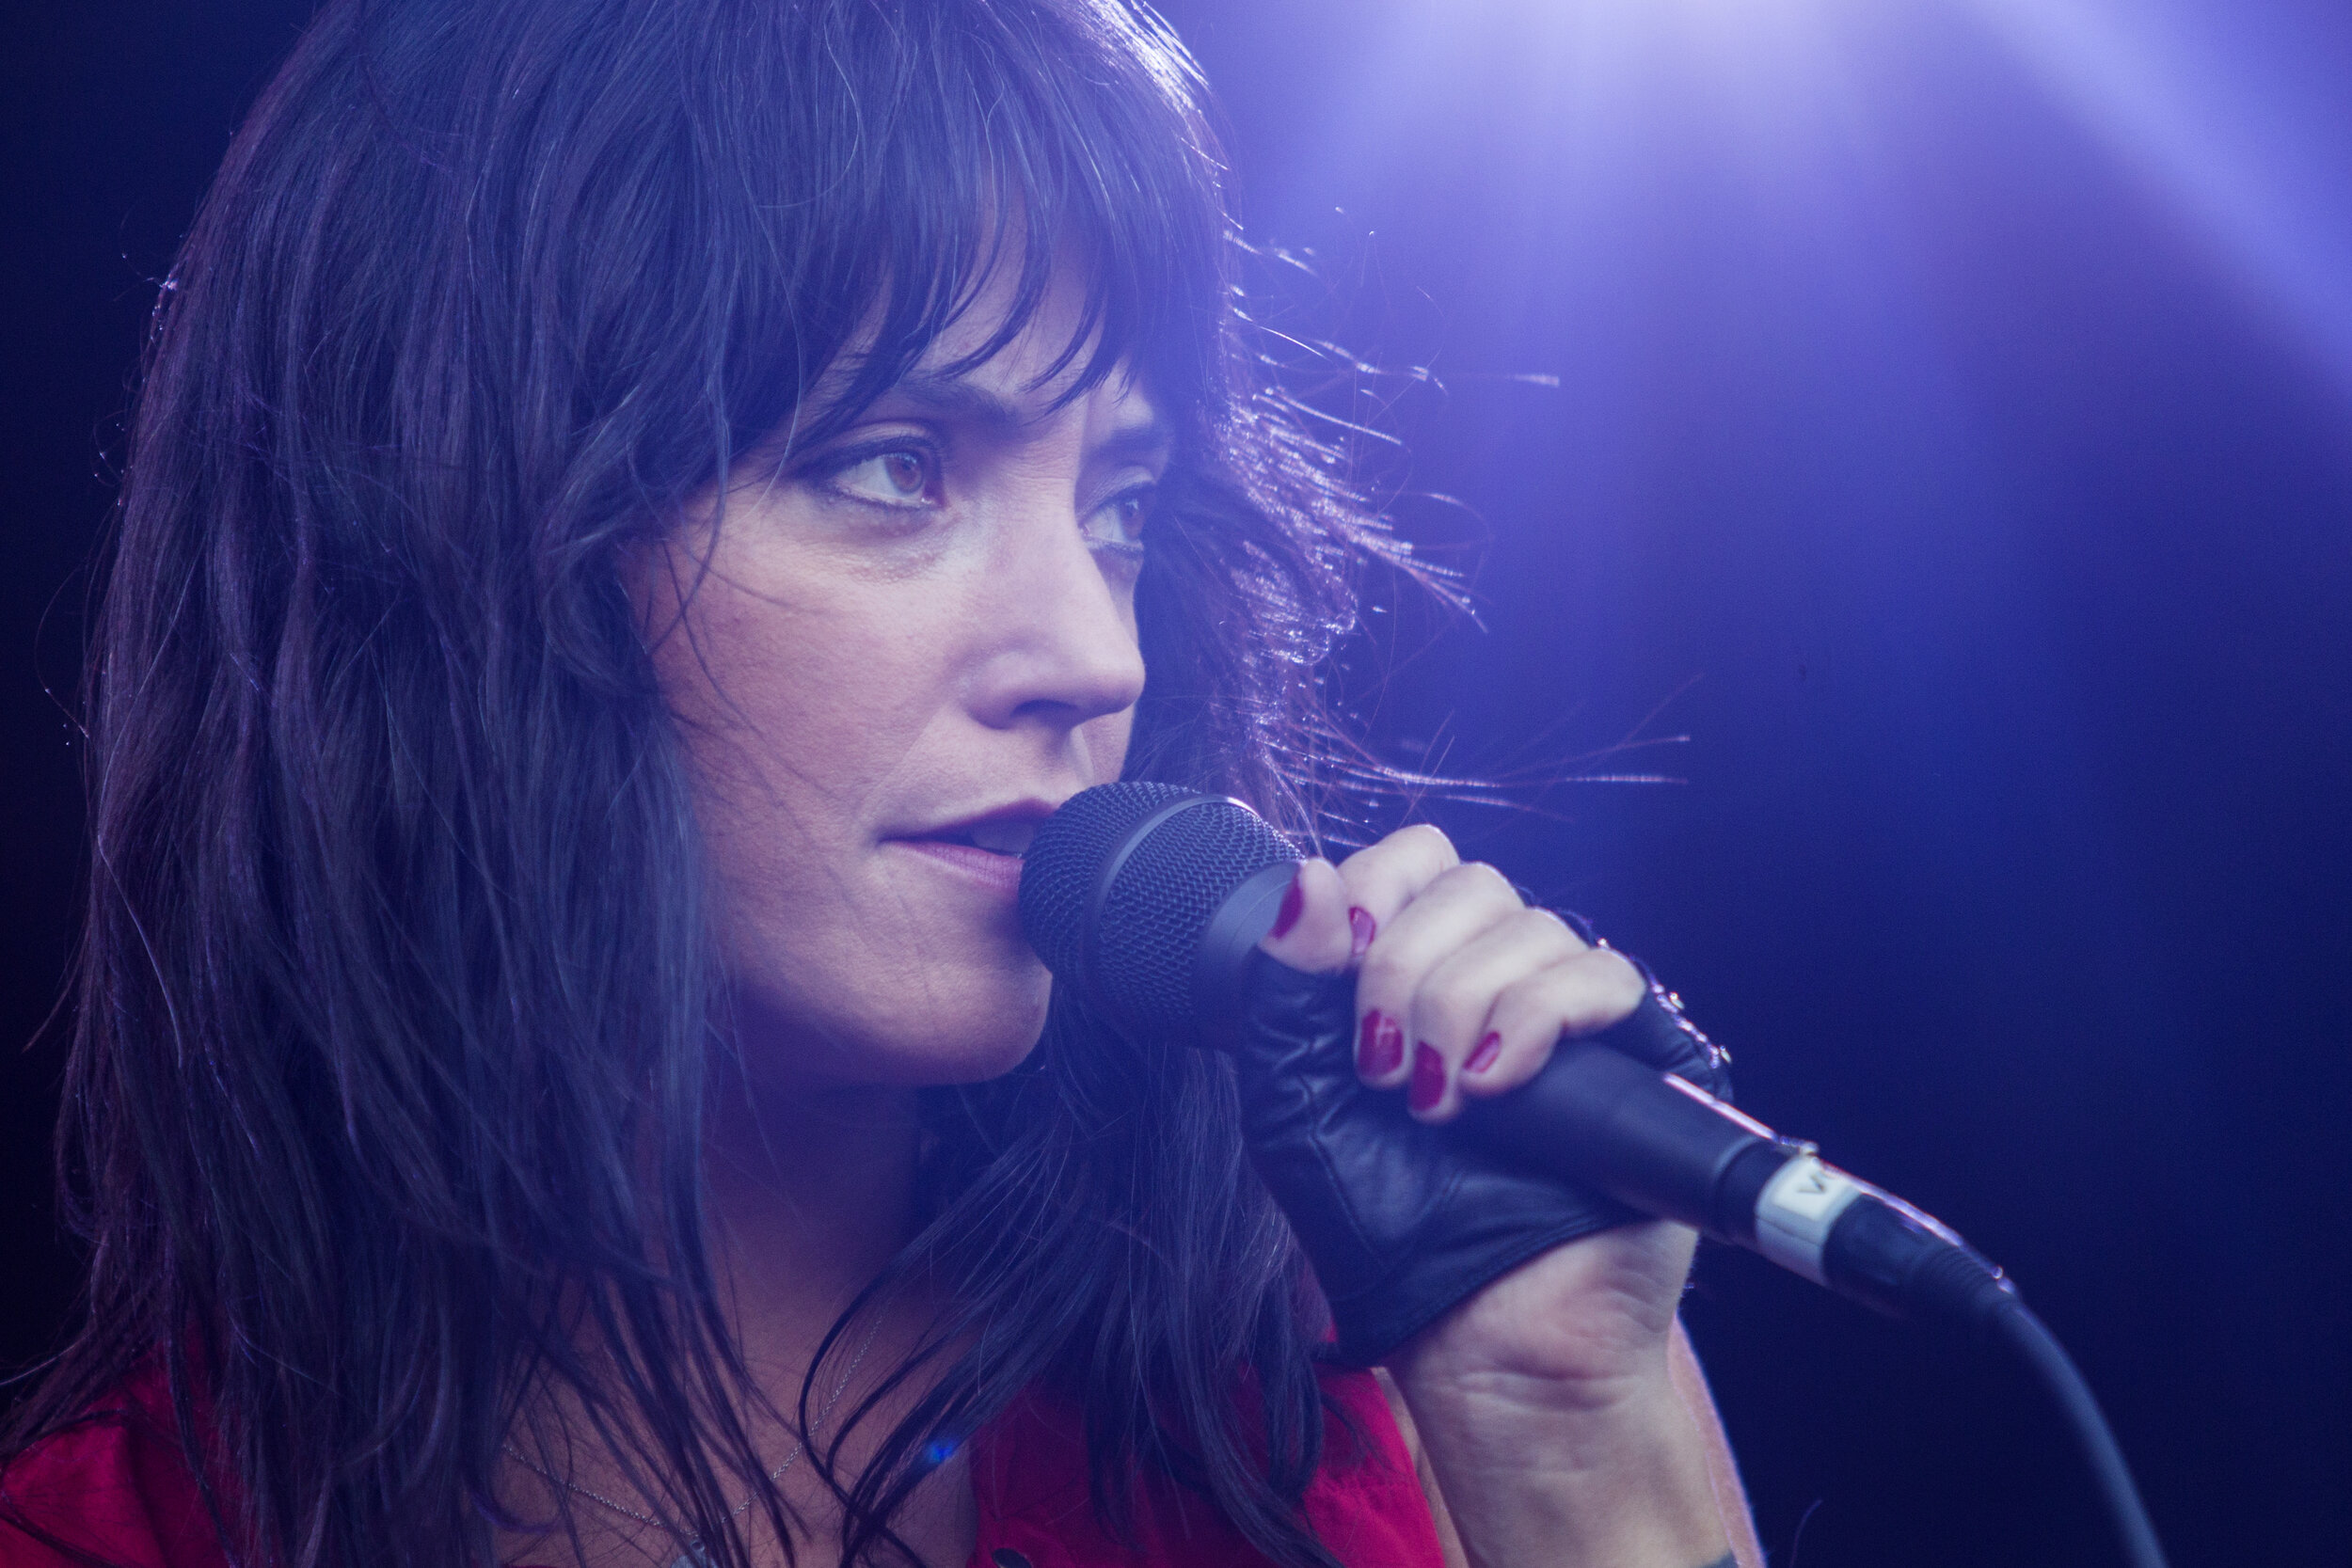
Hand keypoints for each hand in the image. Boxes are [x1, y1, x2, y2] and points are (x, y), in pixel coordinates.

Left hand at [1260, 827, 1682, 1386]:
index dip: (1374, 892)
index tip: (1337, 970)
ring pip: (1531, 925)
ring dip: (1462, 1009)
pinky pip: (1601, 978)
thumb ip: (1284, 986)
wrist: (1473, 1332)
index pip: (1414, 859)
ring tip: (1441, 1104)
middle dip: (1405, 969)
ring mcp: (1574, 1013)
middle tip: (1383, 1071)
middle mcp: (1500, 977)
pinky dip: (1535, 1021)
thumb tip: (1308, 875)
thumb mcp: (1292, 1100)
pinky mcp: (1645, 1053)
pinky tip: (1495, 1089)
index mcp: (1419, 969)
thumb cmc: (1385, 1230)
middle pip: (1468, 882)